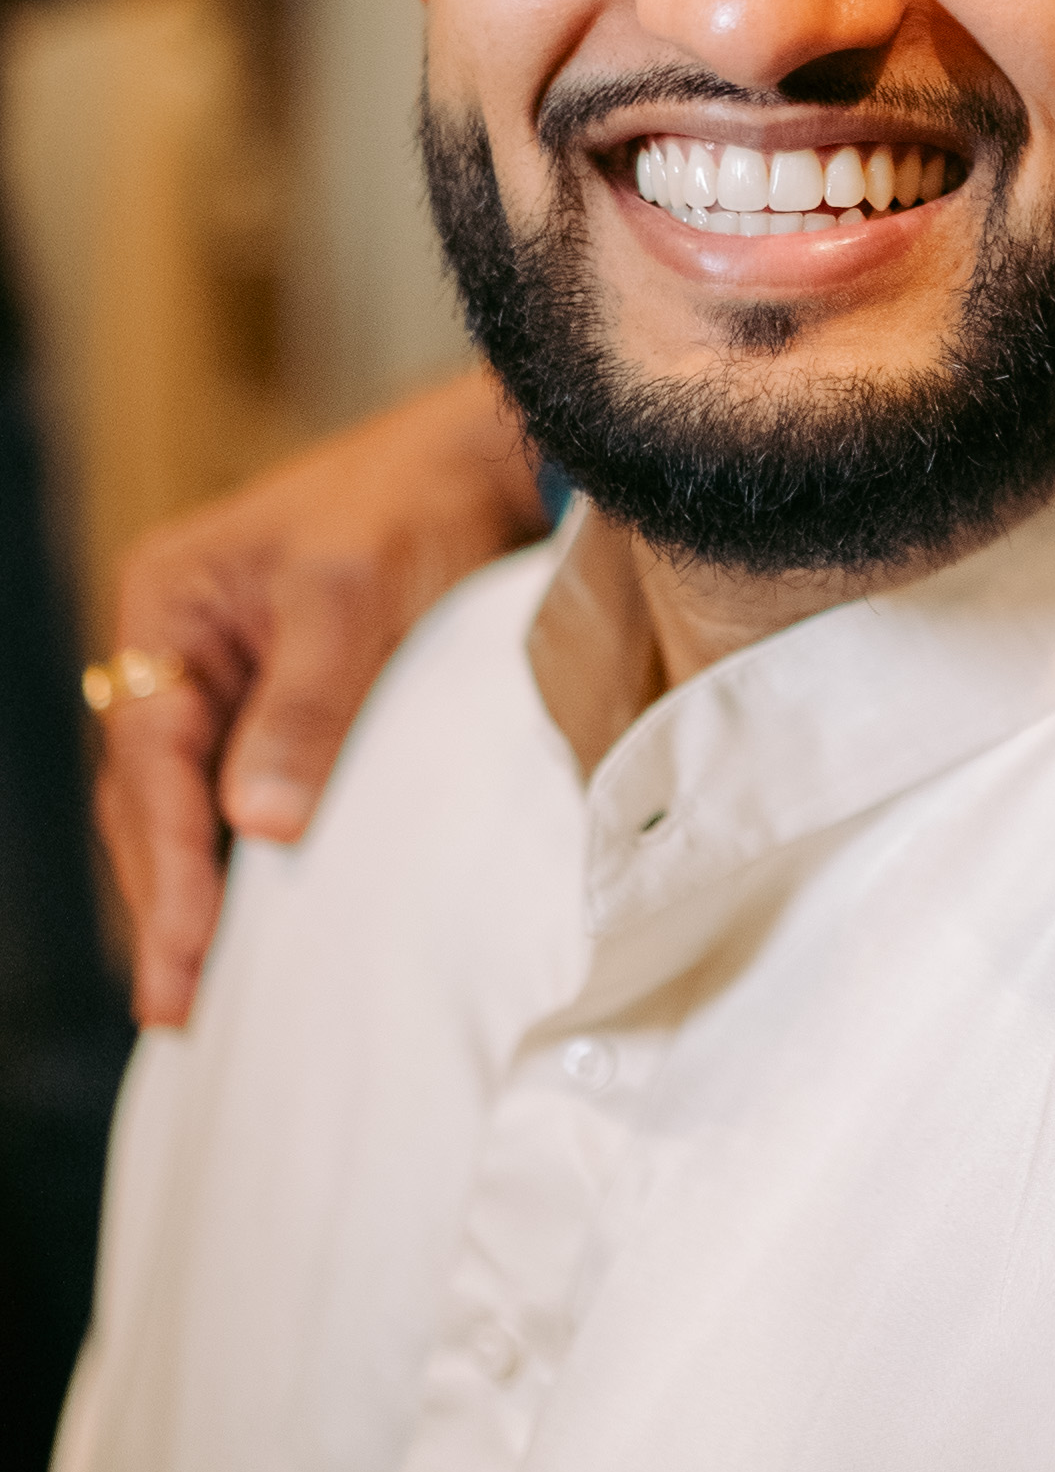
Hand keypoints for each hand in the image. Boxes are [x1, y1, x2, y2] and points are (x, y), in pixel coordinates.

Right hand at [95, 366, 546, 1027]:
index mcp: (166, 604)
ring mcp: (226, 677)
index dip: (166, 862)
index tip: (182, 953)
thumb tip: (260, 824)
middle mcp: (179, 645)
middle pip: (151, 794)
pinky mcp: (280, 704)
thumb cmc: (413, 505)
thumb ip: (307, 706)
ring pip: (191, 804)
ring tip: (197, 997)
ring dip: (195, 891)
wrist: (487, 464)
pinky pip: (242, 794)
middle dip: (163, 899)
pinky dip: (242, 860)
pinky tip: (252, 930)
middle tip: (175, 1007)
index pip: (150, 758)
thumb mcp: (352, 595)